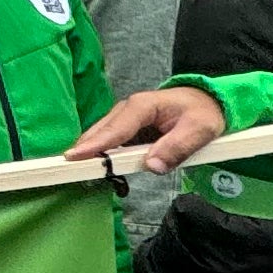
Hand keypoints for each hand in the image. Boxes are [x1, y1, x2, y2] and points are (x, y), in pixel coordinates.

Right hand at [69, 84, 230, 172]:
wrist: (207, 102)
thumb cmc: (203, 114)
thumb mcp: (199, 131)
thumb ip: (177, 148)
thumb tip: (151, 166)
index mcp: (142, 106)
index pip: (115, 129)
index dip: (94, 145)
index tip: (73, 157)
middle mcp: (127, 109)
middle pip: (101, 132)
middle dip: (84, 150)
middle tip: (65, 169)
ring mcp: (125, 118)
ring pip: (102, 136)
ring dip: (91, 153)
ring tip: (77, 170)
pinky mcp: (127, 128)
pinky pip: (110, 141)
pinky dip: (101, 153)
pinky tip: (94, 165)